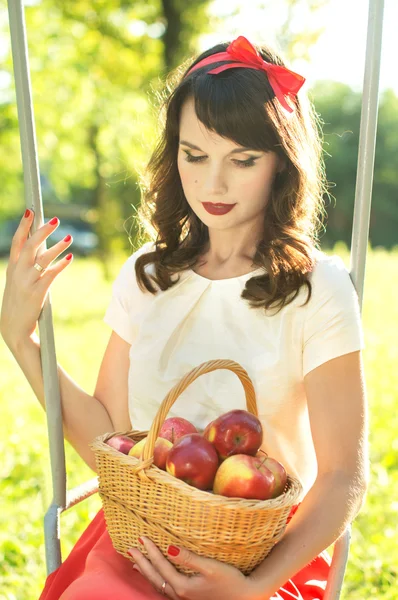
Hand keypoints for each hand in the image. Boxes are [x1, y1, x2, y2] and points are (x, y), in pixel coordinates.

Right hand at [0, 210, 72, 348]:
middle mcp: (18, 272)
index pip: (17, 242)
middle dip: (42, 231)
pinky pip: (52, 274)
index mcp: (12, 268)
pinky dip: (61, 264)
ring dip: (57, 247)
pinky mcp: (37, 292)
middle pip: (30, 246)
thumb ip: (25, 265)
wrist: (13, 328)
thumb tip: (39, 248)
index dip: (23, 226)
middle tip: (55, 220)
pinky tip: (70, 258)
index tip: (30, 211)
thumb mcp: (16, 281)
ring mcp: (27, 282)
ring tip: (69, 237)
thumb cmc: (18, 302)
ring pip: (43, 258)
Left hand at [128, 536, 258, 599]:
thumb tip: (170, 549)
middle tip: (130, 549)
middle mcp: (179, 595)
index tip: (142, 538)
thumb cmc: (231, 582)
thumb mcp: (211, 568)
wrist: (245, 599)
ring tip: (137, 563)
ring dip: (147, 573)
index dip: (150, 552)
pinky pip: (166, 590)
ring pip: (158, 585)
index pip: (161, 566)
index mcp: (183, 587)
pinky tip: (157, 577)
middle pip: (155, 578)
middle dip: (142, 563)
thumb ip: (189, 559)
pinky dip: (156, 581)